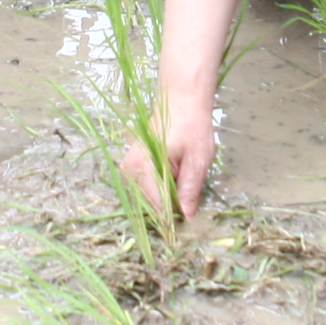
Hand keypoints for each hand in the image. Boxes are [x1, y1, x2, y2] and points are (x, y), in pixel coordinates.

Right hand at [123, 92, 213, 220]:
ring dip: (162, 201)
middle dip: (168, 210)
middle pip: (148, 205)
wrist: (181, 100)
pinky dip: (157, 192)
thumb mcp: (198, 159)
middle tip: (188, 205)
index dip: (174, 218)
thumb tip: (187, 217)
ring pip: (144, 199)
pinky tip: (171, 183)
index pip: (156, 206)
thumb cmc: (192, 125)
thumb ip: (190, 189)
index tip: (189, 224)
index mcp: (145, 165)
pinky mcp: (130, 165)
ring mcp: (128, 166)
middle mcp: (130, 168)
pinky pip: (141, 189)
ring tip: (181, 190)